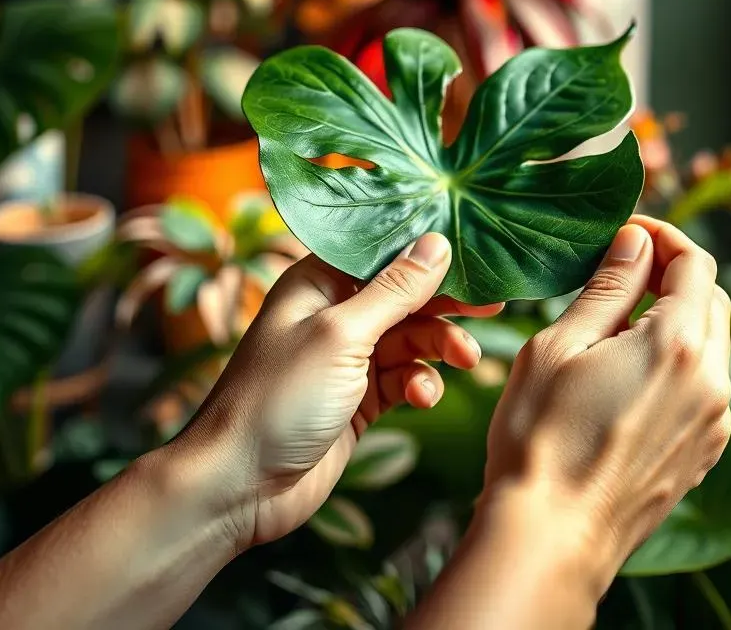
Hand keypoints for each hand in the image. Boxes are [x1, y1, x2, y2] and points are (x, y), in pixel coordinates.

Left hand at [169, 234, 501, 552]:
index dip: (428, 253)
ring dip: (438, 348)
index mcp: (318, 282)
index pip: (383, 253)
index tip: (476, 257)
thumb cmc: (278, 398)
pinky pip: (403, 379)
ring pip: (410, 340)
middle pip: (403, 296)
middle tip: (492, 307)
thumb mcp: (342, 335)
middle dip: (445, 305)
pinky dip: (419, 385)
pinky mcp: (357, 400)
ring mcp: (346, 358)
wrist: (238, 488)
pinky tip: (423, 398)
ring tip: (465, 361)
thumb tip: (437, 243)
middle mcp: (333, 313)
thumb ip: (395, 291)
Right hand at [481, 216, 730, 592]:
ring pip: (711, 343)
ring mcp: (714, 423)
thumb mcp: (560, 345)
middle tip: (622, 270)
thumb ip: (607, 288)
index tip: (628, 232)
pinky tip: (631, 373)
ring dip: (676, 318)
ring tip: (618, 324)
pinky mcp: (705, 452)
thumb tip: (636, 241)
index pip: (694, 263)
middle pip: (712, 299)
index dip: (662, 237)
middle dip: (673, 273)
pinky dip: (679, 361)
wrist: (552, 537)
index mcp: (676, 345)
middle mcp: (710, 381)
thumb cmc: (541, 437)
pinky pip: (706, 386)